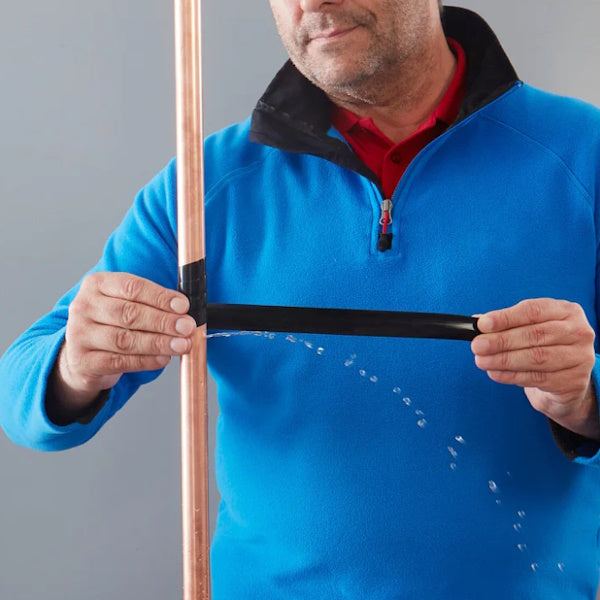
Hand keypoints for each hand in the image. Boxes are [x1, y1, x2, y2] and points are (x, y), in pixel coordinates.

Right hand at [54, 272, 195, 410]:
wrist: (82, 355)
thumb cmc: (112, 323)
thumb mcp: (125, 303)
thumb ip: (151, 303)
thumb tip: (183, 311)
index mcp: (96, 284)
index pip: (131, 287)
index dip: (160, 297)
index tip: (183, 306)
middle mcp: (84, 307)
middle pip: (129, 313)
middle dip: (163, 321)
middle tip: (187, 327)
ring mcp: (80, 335)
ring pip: (125, 339)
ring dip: (158, 342)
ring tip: (181, 345)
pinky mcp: (83, 361)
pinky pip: (120, 362)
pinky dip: (146, 361)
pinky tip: (163, 358)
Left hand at [471, 298, 598, 440]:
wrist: (566, 378)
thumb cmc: (545, 345)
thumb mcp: (530, 327)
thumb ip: (506, 323)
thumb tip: (477, 322)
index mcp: (566, 311)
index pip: (533, 311)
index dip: (505, 318)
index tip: (482, 324)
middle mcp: (578, 332)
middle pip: (534, 335)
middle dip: (501, 341)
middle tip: (477, 345)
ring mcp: (579, 357)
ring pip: (536, 358)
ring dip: (503, 360)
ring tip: (482, 361)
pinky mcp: (573, 380)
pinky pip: (537, 378)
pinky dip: (511, 376)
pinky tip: (495, 373)